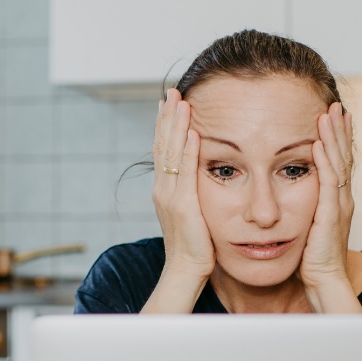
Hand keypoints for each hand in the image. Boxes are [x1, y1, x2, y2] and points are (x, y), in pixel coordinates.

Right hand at [151, 88, 214, 280]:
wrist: (186, 269)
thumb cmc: (195, 245)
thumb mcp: (192, 212)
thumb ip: (191, 192)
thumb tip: (199, 177)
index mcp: (165, 188)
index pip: (163, 149)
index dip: (165, 125)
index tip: (169, 103)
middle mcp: (162, 188)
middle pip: (163, 144)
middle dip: (167, 116)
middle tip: (172, 91)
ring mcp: (170, 195)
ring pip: (171, 152)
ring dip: (175, 124)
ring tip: (180, 100)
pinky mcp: (182, 204)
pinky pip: (185, 171)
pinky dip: (187, 149)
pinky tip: (192, 131)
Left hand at [299, 102, 355, 292]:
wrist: (324, 281)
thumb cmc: (313, 259)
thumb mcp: (308, 226)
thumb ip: (304, 208)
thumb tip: (290, 195)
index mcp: (336, 200)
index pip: (339, 162)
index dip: (337, 139)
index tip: (334, 117)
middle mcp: (341, 198)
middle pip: (343, 156)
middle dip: (339, 129)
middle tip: (336, 105)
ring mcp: (339, 204)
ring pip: (338, 162)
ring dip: (333, 136)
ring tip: (330, 113)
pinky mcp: (330, 213)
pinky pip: (328, 181)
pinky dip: (325, 160)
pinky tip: (319, 143)